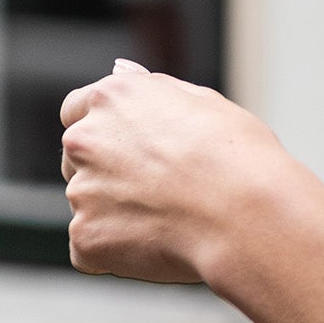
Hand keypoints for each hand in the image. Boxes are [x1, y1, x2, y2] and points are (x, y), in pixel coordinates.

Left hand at [59, 63, 323, 322]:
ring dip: (117, 213)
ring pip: (89, 205)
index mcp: (113, 99)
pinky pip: (92, 247)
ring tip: (172, 220)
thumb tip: (120, 71)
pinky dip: (117, 251)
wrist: (246, 215)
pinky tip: (160, 245)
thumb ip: (150, 89)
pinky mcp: (85, 236)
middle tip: (162, 189)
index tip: (130, 148)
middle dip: (109, 173)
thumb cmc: (238, 158)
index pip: (77, 110)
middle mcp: (86, 139)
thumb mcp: (203, 102)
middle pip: (78, 159)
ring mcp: (81, 190)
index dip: (106, 131)